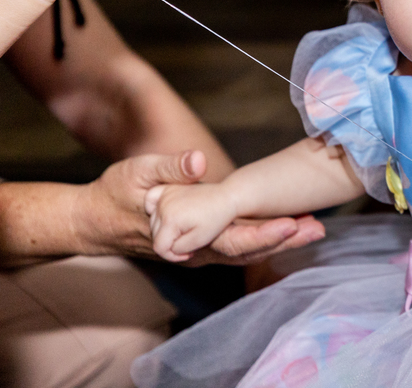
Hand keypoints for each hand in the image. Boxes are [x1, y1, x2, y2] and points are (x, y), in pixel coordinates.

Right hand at [72, 150, 324, 264]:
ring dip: (280, 240)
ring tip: (314, 226)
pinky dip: (264, 236)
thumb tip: (200, 160)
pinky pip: (238, 243)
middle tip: (318, 227)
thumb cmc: (114, 194)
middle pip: (248, 250)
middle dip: (285, 240)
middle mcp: (197, 251)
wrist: (93, 221)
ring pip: (246, 250)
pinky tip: (288, 224)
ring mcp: (201, 250)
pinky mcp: (203, 243)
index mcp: (184, 236)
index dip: (263, 234)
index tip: (291, 224)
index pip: (231, 240)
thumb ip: (170, 167)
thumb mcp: (136, 172)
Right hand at [145, 181, 239, 262]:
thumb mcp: (198, 241)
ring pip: (153, 221)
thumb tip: (166, 248)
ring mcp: (164, 195)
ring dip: (165, 228)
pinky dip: (153, 208)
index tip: (188, 253)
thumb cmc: (215, 220)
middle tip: (190, 241)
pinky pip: (150, 199)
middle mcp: (163, 206)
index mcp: (170, 219)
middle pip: (155, 235)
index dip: (172, 255)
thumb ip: (176, 250)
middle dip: (170, 242)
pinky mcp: (167, 189)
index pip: (159, 247)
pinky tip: (166, 214)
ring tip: (185, 229)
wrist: (226, 198)